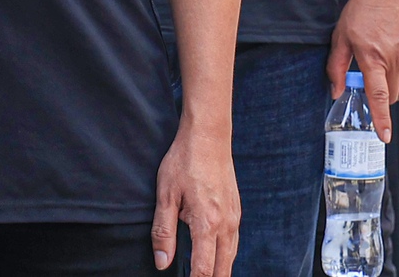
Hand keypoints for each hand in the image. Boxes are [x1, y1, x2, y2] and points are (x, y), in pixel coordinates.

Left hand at [152, 117, 237, 275]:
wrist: (209, 135)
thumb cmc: (184, 161)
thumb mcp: (166, 195)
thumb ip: (163, 231)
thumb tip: (162, 263)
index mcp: (207, 223)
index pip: (203, 269)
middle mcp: (226, 224)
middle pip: (223, 269)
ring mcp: (235, 217)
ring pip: (231, 257)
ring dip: (220, 271)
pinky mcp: (236, 210)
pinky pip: (234, 242)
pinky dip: (225, 256)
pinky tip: (217, 257)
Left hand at [328, 0, 398, 137]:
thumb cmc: (361, 11)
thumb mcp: (341, 36)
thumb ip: (336, 66)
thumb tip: (336, 91)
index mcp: (372, 55)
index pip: (379, 95)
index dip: (382, 118)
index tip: (385, 137)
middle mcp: (395, 56)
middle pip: (393, 95)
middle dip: (382, 97)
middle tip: (372, 81)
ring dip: (396, 91)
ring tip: (384, 74)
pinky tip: (397, 67)